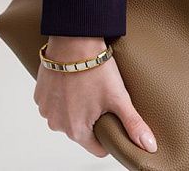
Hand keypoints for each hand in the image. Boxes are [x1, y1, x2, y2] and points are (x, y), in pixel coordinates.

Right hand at [34, 36, 156, 158]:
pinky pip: (54, 103)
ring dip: (76, 106)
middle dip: (93, 117)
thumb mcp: (119, 97)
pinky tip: (73, 81)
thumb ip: (133, 124)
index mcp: (77, 131)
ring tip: (88, 85)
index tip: (113, 117)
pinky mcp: (39, 95)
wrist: (74, 40)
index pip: (98, 147)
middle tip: (102, 95)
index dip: (109, 134)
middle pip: (82, 130)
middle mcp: (58, 125)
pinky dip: (63, 96)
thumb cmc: (96, 69)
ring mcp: (46, 110)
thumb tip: (149, 147)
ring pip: (67, 116)